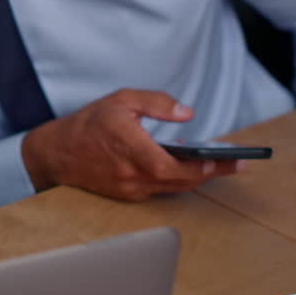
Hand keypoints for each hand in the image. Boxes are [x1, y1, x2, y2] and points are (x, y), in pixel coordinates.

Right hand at [20, 89, 241, 200]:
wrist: (56, 153)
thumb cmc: (89, 123)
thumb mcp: (121, 100)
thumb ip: (156, 103)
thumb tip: (186, 113)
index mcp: (129, 147)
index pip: (170, 165)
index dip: (199, 167)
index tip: (223, 160)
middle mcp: (130, 173)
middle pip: (179, 181)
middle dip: (212, 173)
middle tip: (239, 164)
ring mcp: (129, 188)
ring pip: (172, 187)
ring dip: (198, 178)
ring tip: (223, 165)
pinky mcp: (127, 195)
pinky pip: (160, 190)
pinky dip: (178, 180)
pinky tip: (191, 169)